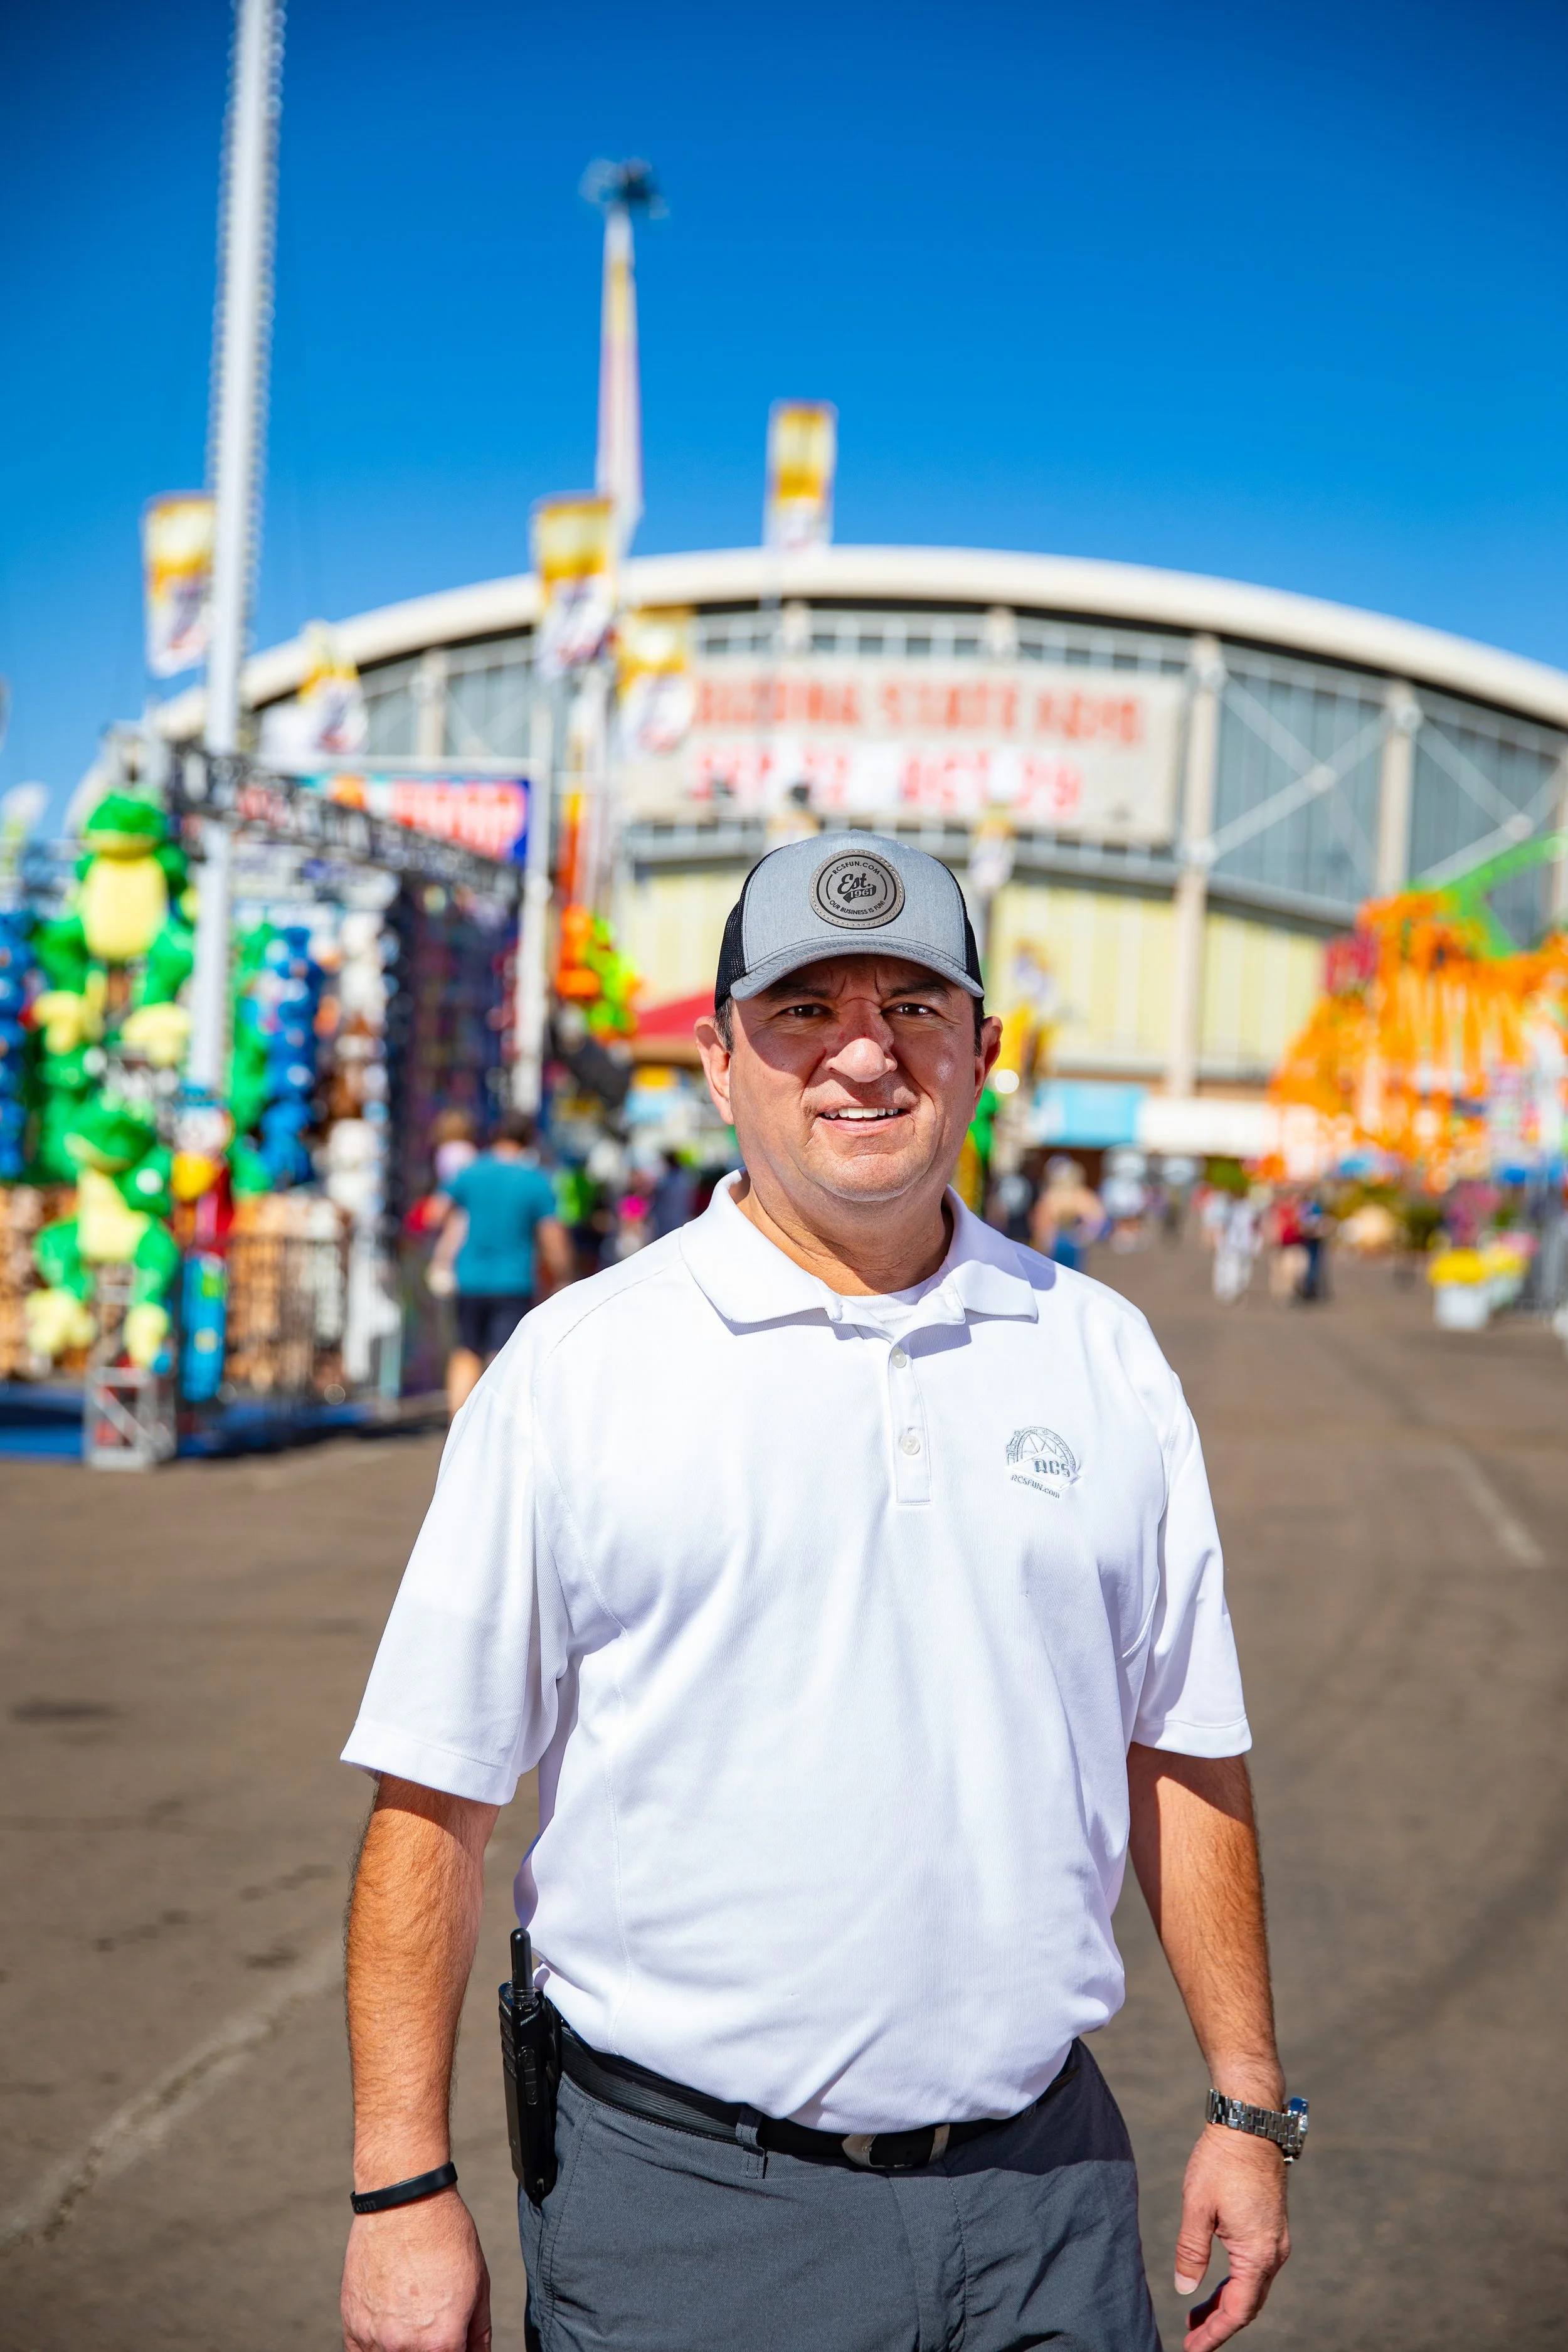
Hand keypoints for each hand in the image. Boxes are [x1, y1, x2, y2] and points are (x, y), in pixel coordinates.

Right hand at [342, 2190, 490, 2351]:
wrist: (404, 2202)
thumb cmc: (445, 2237)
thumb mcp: (478, 2285)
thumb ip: (478, 2333)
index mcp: (441, 2342)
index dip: (456, 2350)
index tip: (454, 2339)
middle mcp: (404, 2347)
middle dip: (431, 2346)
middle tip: (434, 2322)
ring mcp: (373, 2339)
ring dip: (404, 2346)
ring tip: (413, 2314)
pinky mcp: (351, 2326)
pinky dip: (376, 2346)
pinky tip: (390, 2324)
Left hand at [1173, 2124, 1289, 2351]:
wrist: (1249, 2124)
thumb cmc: (1221, 2162)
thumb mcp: (1197, 2206)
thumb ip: (1190, 2251)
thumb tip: (1184, 2288)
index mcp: (1257, 2253)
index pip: (1238, 2310)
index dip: (1215, 2333)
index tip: (1193, 2348)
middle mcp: (1274, 2252)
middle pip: (1248, 2304)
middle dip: (1219, 2324)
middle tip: (1191, 2339)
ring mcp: (1276, 2239)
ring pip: (1253, 2288)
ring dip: (1227, 2305)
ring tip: (1197, 2317)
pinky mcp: (1272, 2227)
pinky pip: (1256, 2269)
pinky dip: (1235, 2284)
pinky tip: (1216, 2286)